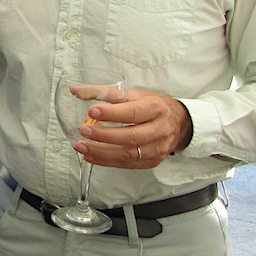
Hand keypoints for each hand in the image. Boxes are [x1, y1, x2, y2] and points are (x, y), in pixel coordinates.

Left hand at [74, 87, 190, 168]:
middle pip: (130, 136)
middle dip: (104, 135)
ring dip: (101, 152)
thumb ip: (104, 92)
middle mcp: (160, 129)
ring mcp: (157, 148)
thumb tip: (76, 90)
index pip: (133, 112)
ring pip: (128, 154)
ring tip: (82, 146)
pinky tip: (91, 156)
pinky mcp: (152, 161)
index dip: (112, 113)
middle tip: (84, 131)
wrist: (179, 122)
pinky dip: (106, 161)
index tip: (92, 111)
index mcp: (155, 108)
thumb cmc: (153, 106)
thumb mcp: (133, 93)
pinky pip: (127, 164)